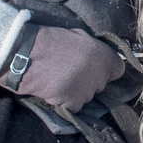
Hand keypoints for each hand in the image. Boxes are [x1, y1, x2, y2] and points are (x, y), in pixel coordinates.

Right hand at [4, 24, 125, 110]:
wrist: (25, 53)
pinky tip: (54, 89)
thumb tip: (99, 56)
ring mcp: (86, 89)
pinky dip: (64, 101)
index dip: (106, 70)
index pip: (118, 70)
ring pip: (86, 96)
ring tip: (59, 80)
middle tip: (70, 72)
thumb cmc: (48, 41)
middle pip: (100, 84)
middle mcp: (99, 73)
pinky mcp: (72, 102)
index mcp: (102, 54)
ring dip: (76, 92)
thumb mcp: (77, 36)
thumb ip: (93, 48)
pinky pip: (73, 106)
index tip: (95, 69)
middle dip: (88, 80)